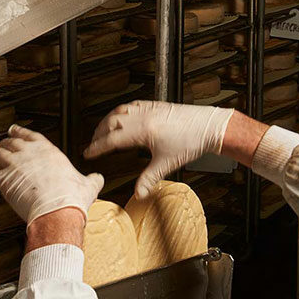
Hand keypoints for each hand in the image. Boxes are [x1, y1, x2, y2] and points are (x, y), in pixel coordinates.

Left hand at [0, 125, 103, 225]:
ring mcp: (14, 165)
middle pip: (10, 141)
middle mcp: (28, 154)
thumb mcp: (88, 185)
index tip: (15, 130)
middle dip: (5, 142)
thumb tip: (98, 179)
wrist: (57, 210)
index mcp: (47, 151)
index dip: (20, 131)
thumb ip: (92, 179)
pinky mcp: (4, 180)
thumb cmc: (70, 197)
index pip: (29, 135)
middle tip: (2, 143)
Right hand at [84, 101, 233, 198]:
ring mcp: (149, 109)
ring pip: (119, 111)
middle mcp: (142, 116)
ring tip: (103, 129)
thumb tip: (138, 193)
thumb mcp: (167, 163)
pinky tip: (123, 115)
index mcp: (142, 130)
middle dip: (98, 133)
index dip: (97, 147)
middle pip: (110, 122)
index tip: (88, 152)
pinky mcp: (156, 105)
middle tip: (93, 143)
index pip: (111, 139)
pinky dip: (122, 111)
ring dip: (108, 120)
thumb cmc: (192, 141)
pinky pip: (131, 105)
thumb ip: (149, 178)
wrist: (210, 126)